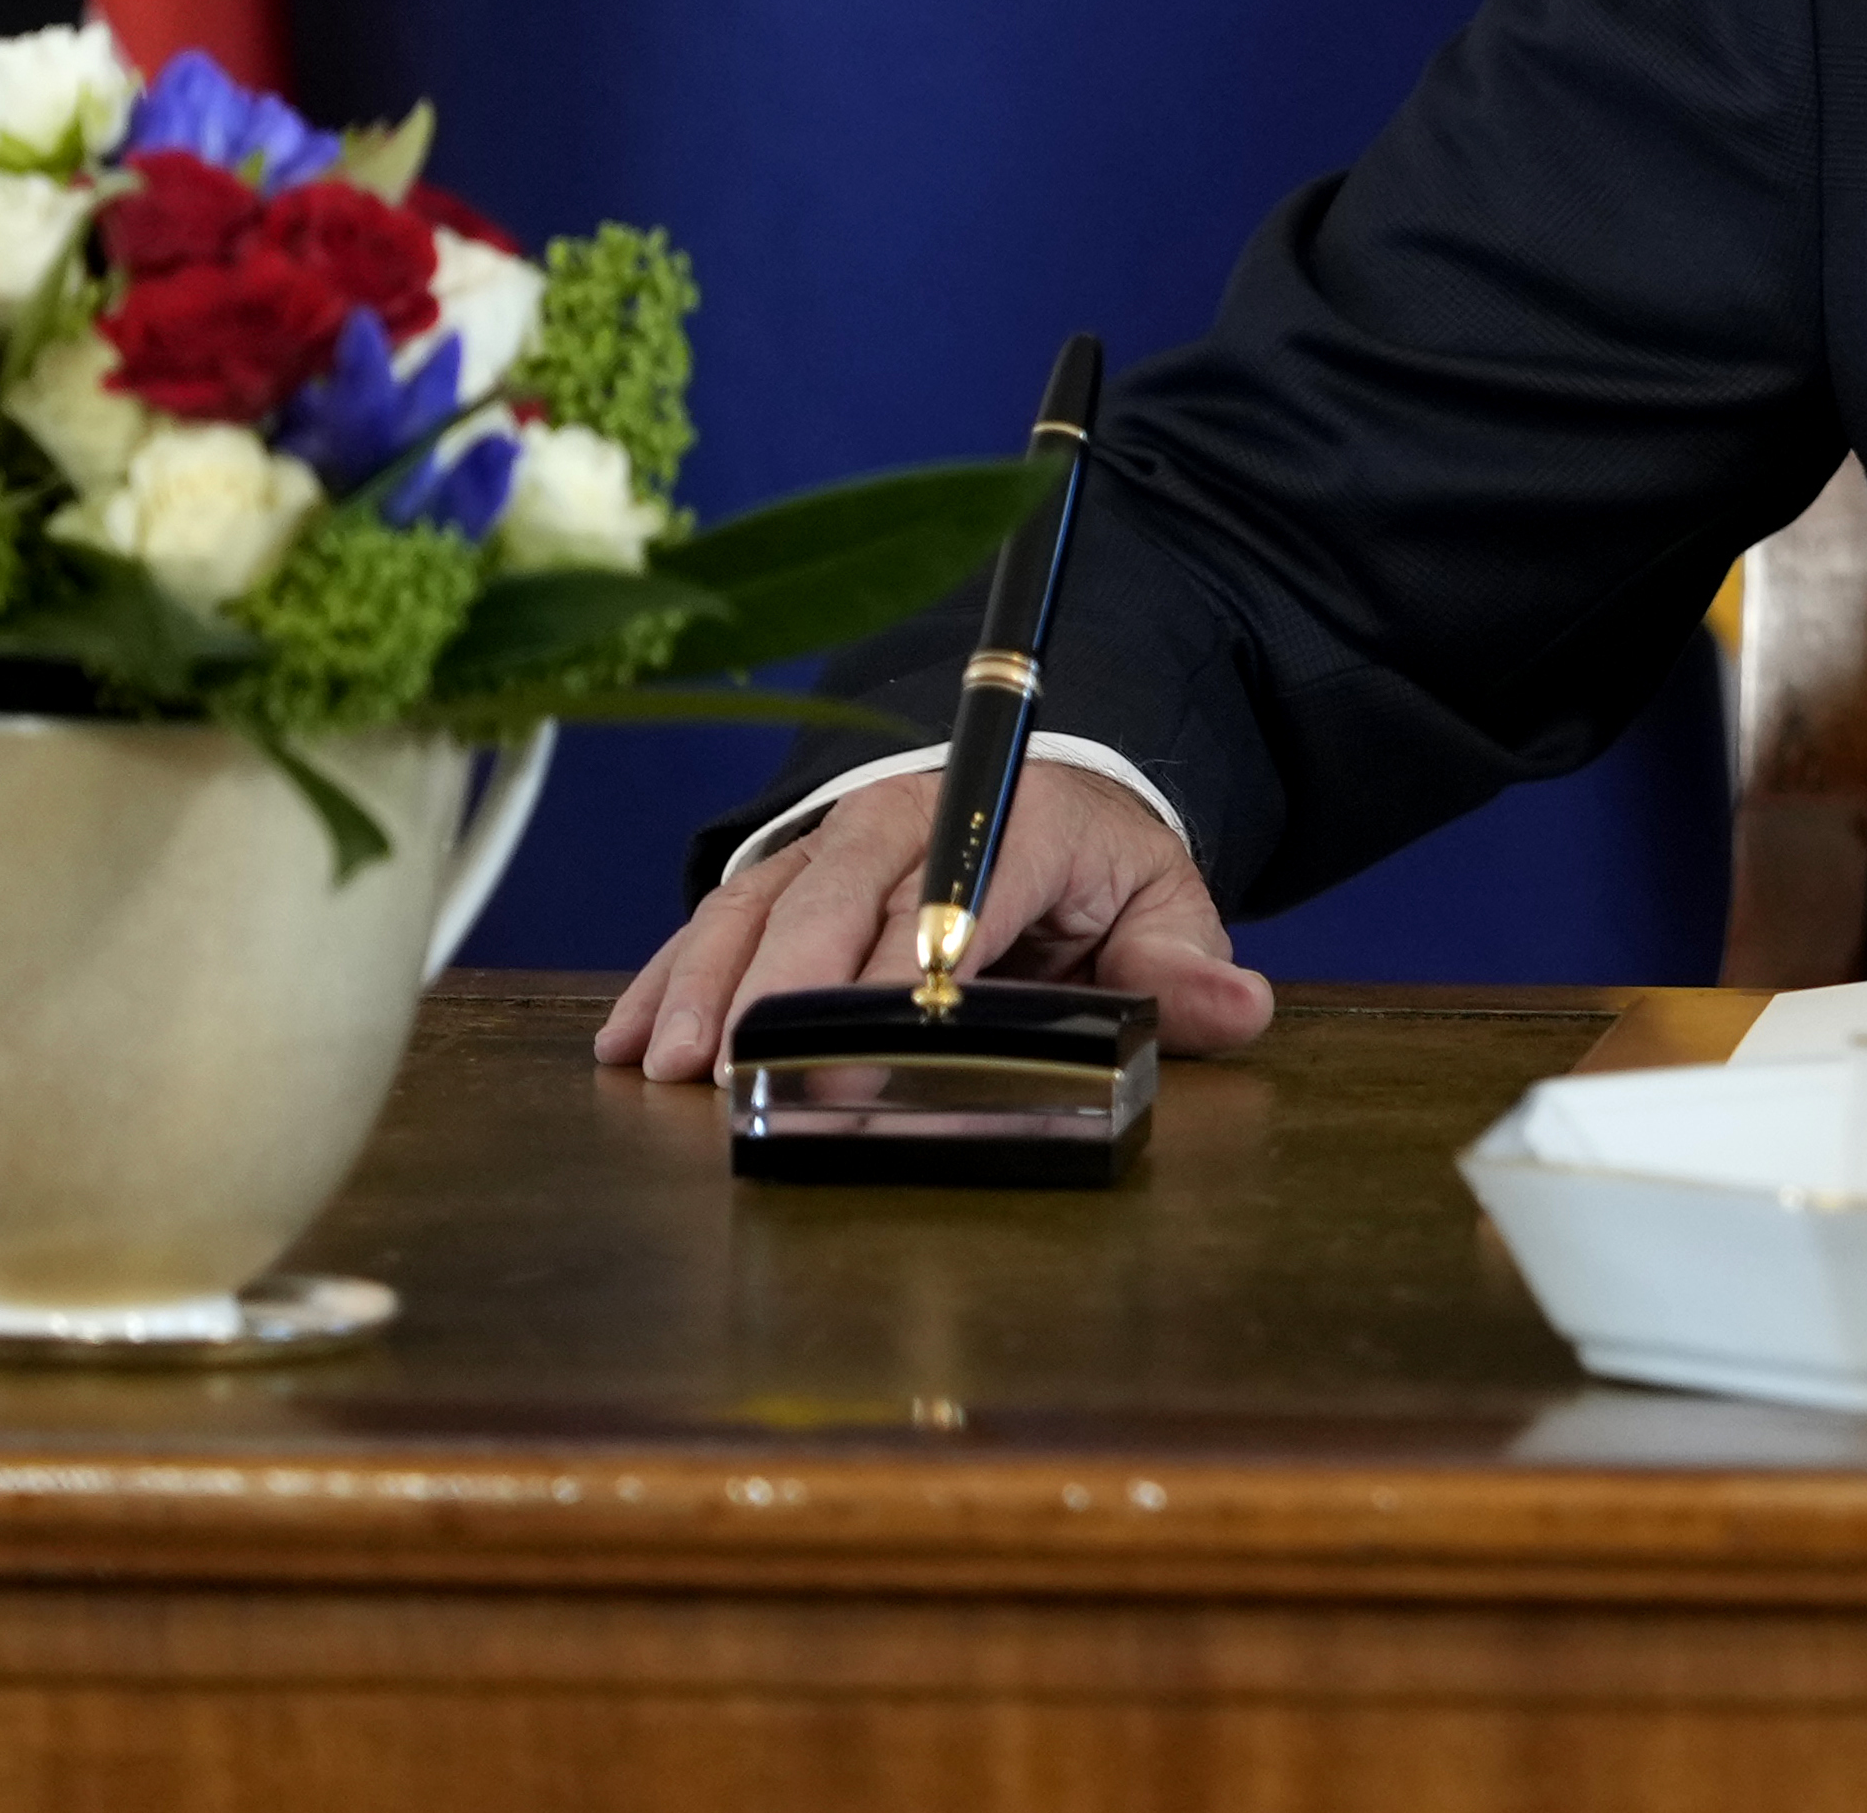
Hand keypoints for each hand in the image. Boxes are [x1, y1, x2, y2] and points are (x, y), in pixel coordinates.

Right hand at [597, 762, 1273, 1084]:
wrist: (1047, 784)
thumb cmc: (1098, 860)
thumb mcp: (1162, 898)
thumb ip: (1186, 965)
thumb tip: (1241, 1010)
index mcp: (1007, 822)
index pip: (945, 904)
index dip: (895, 982)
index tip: (857, 1060)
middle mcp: (906, 818)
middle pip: (827, 900)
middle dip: (777, 991)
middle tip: (734, 1081)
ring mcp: (834, 838)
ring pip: (757, 905)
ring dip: (705, 987)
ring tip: (664, 1073)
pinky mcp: (787, 868)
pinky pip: (718, 916)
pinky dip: (667, 975)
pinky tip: (625, 1042)